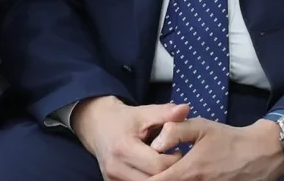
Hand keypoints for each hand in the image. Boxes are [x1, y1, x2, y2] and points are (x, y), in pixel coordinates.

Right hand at [71, 95, 187, 180]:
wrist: (98, 127)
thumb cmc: (125, 120)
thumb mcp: (144, 112)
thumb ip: (165, 112)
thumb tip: (186, 109)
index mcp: (123, 148)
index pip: (158, 165)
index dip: (174, 159)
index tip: (178, 149)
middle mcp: (115, 168)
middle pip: (153, 180)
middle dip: (168, 171)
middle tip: (173, 159)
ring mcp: (112, 180)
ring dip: (159, 178)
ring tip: (162, 164)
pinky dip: (149, 180)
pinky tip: (152, 170)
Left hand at [152, 116, 283, 180]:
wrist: (259, 154)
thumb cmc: (229, 139)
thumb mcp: (202, 127)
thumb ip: (176, 130)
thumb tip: (155, 142)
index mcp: (188, 171)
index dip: (142, 180)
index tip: (136, 173)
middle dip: (154, 180)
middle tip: (146, 173)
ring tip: (160, 173)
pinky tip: (180, 176)